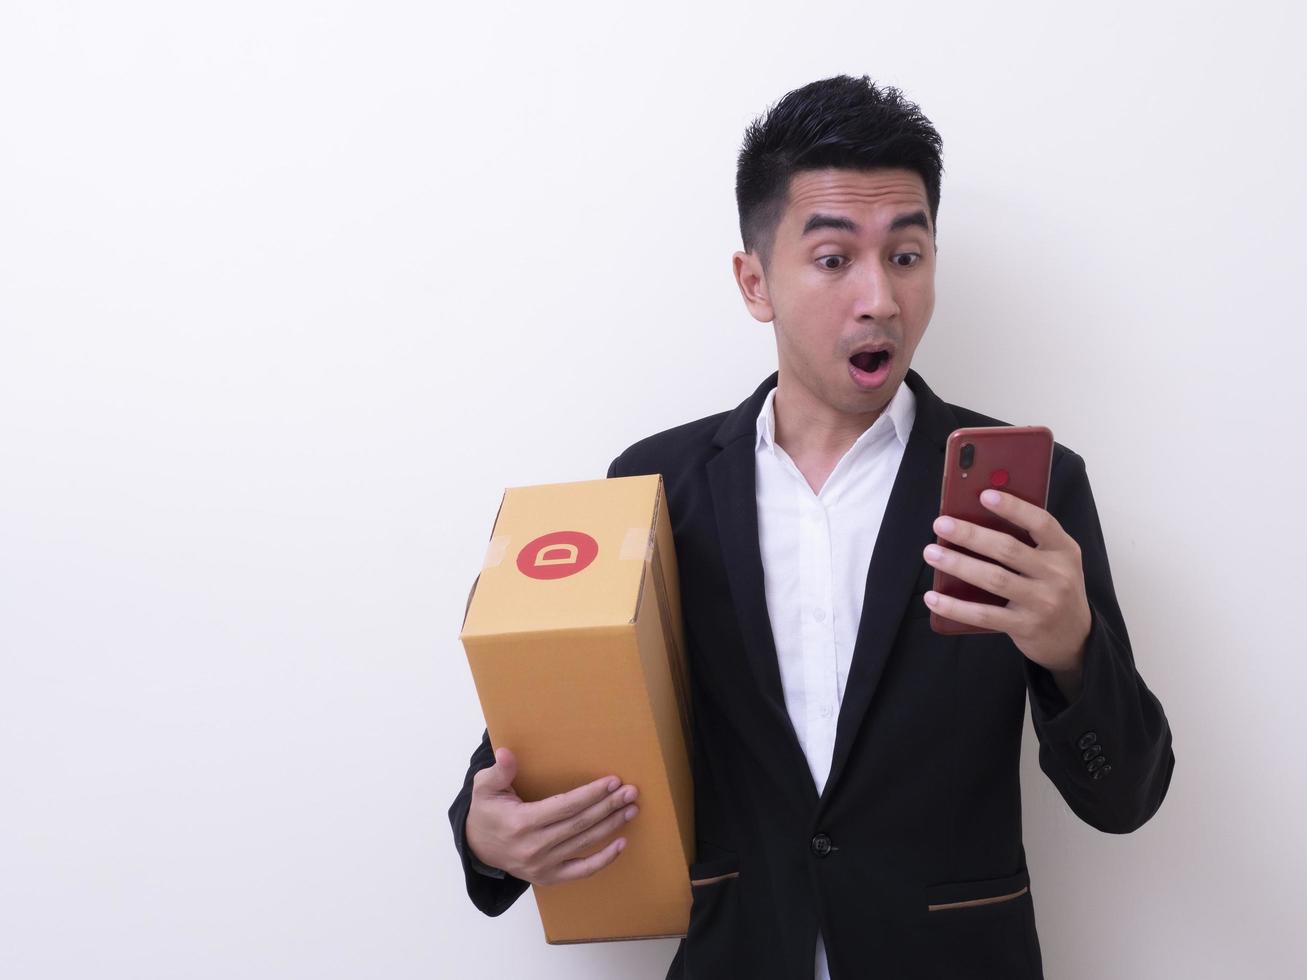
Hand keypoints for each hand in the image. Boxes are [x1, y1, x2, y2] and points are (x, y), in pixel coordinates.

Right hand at [465, 747, 639, 885]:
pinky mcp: (549, 877)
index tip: (612, 781)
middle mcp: (534, 847)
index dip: (591, 794)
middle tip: (630, 792)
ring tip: (630, 809)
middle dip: (608, 806)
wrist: (477, 848)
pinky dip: (604, 859)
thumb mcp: (485, 788)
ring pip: (584, 843)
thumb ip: (499, 771)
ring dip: (611, 826)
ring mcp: (543, 865)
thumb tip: (506, 753)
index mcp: (521, 823)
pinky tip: (621, 843)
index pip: (565, 806)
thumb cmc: (486, 812)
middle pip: (580, 824)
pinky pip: (582, 871)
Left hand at [921, 488, 1091, 679]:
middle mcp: (1057, 575)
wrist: (1075, 638)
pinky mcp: (1026, 627)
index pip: (1041, 522)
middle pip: (1008, 549)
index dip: (1013, 507)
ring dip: (958, 564)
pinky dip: (955, 606)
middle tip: (941, 524)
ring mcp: (1043, 603)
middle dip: (971, 534)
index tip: (984, 494)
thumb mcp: (1053, 560)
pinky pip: (984, 615)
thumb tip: (976, 517)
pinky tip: (933, 597)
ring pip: (994, 579)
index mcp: (1064, 550)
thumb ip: (1027, 540)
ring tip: (931, 553)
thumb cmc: (1053, 587)